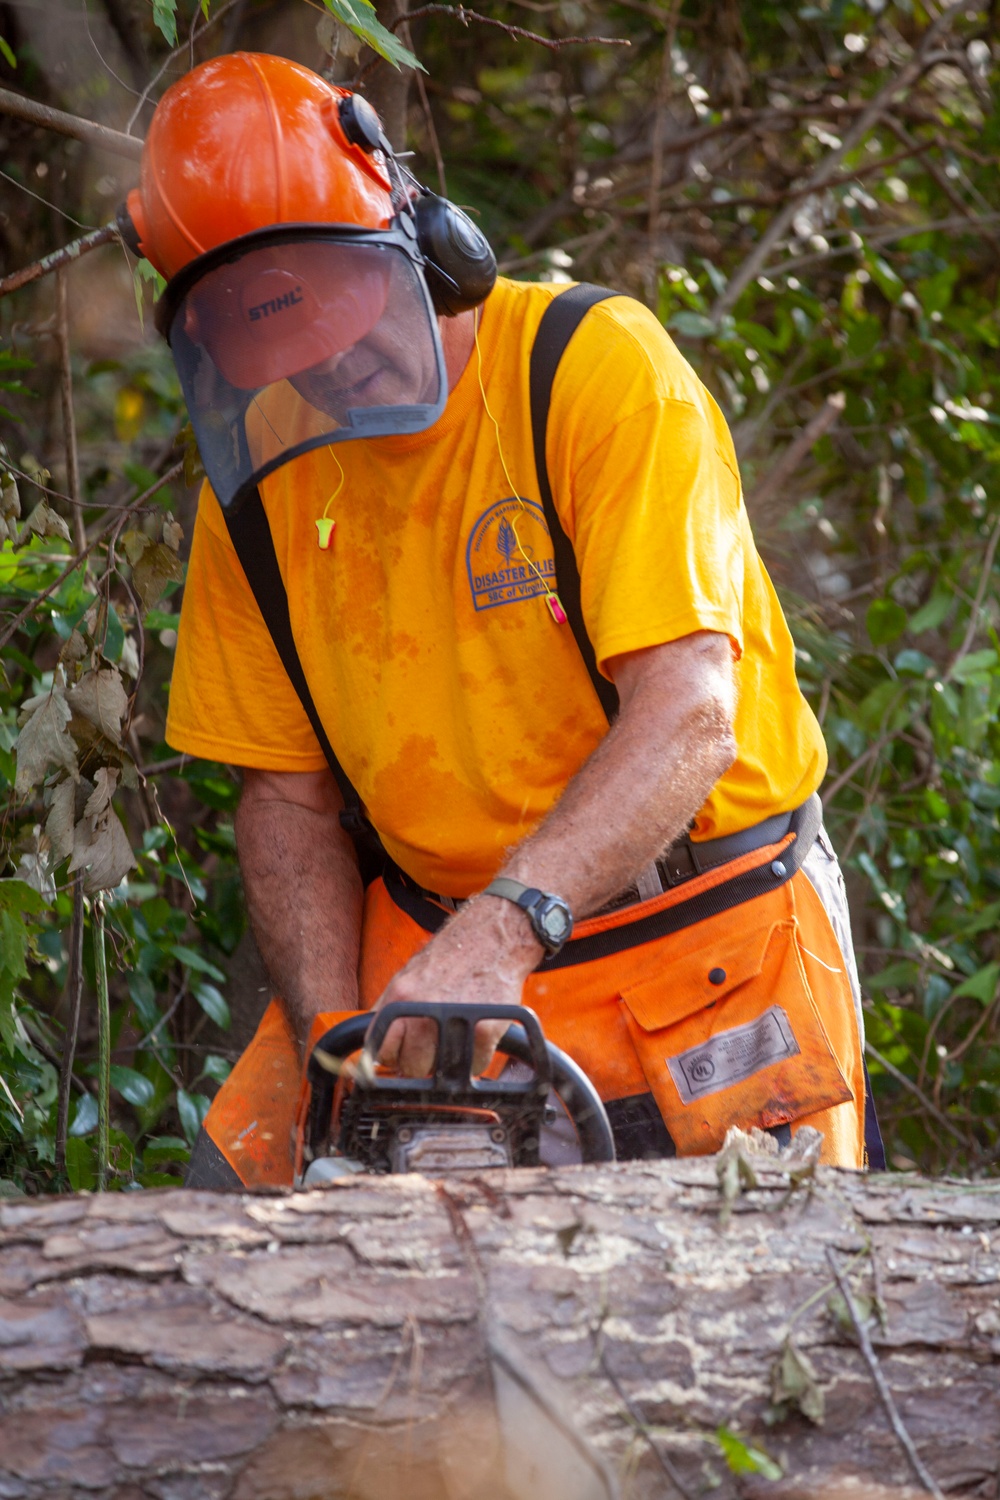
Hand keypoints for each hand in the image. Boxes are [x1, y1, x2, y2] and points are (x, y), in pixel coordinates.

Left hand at [374, 894, 542, 1076]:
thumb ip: (388, 1010)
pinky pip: (474, 1066)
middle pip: (411, 1067)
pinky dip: (476, 1057)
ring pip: (442, 1071)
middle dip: (422, 1060)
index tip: (403, 1053)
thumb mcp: (406, 977)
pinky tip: (475, 1034)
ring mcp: (454, 1022)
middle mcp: (423, 1010)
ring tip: (455, 1035)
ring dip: (449, 1060)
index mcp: (400, 997)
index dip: (393, 1056)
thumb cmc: (451, 957)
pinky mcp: (484, 1031)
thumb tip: (374, 1045)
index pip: (381, 1052)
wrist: (493, 938)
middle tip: (434, 1043)